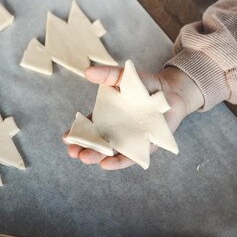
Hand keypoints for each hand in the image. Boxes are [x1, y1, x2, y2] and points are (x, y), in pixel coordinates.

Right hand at [63, 65, 203, 169]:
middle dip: (83, 148)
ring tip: (85, 157)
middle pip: (96, 143)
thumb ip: (107, 74)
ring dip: (96, 157)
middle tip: (73, 151)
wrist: (170, 91)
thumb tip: (87, 71)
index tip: (66, 137)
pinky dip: (118, 162)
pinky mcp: (144, 147)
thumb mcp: (123, 77)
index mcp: (106, 117)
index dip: (76, 133)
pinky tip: (106, 164)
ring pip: (109, 153)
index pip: (88, 128)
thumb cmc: (144, 85)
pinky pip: (130, 157)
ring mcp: (129, 140)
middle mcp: (115, 131)